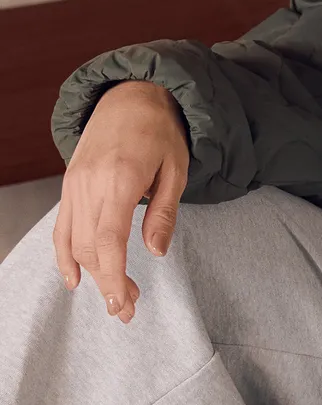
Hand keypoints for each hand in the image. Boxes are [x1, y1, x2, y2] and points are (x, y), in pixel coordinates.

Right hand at [53, 80, 189, 324]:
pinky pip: (61, 227)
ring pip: (74, 241)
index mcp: (121, 180)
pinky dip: (64, 255)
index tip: (122, 304)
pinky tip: (74, 279)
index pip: (109, 240)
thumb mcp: (177, 169)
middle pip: (90, 247)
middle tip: (128, 309)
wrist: (130, 96)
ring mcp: (75, 185)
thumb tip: (155, 252)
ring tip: (113, 298)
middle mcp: (91, 184)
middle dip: (107, 282)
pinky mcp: (69, 185)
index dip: (113, 276)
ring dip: (91, 274)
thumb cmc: (160, 132)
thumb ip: (164, 212)